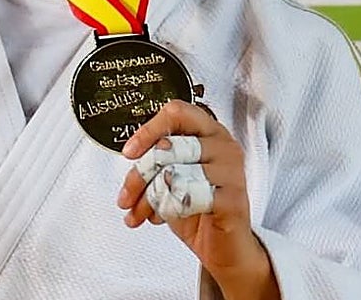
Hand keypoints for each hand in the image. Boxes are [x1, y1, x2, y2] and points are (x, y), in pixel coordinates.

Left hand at [116, 100, 279, 299]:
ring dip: (149, 198)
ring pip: (174, 174)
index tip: (130, 151)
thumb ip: (156, 159)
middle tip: (127, 195)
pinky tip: (166, 216)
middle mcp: (223, 146)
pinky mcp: (233, 199)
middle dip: (139, 175)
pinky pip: (188, 198)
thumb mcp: (172, 177)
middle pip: (169, 146)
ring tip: (144, 211)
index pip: (178, 112)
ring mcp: (232, 171)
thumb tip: (131, 155)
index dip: (148, 130)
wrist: (226, 248)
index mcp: (210, 131)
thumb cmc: (200, 208)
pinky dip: (169, 210)